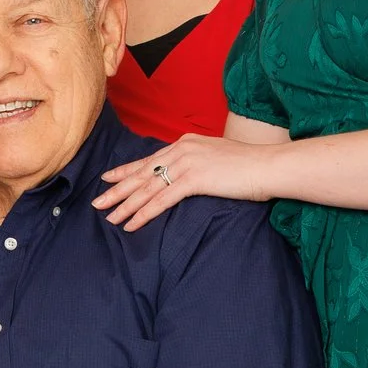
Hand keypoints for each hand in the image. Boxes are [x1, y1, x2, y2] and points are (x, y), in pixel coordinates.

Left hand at [91, 133, 272, 230]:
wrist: (270, 165)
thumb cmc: (250, 166)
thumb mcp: (218, 158)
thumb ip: (199, 164)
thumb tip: (189, 176)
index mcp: (186, 143)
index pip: (149, 159)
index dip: (126, 170)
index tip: (107, 178)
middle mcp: (181, 149)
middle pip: (142, 173)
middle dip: (117, 189)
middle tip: (97, 202)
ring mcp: (187, 163)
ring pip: (147, 188)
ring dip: (126, 205)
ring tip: (108, 217)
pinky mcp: (194, 179)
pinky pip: (162, 200)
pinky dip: (144, 213)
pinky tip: (131, 224)